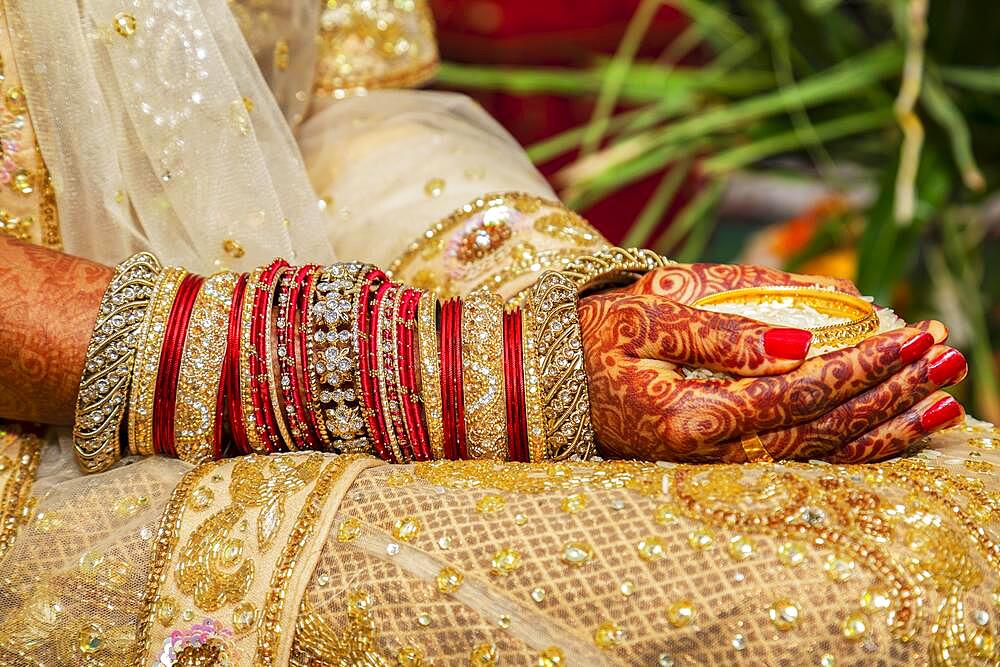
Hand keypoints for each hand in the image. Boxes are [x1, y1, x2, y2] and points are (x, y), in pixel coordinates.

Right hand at [579, 263, 966, 462]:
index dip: (859, 365)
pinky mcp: (725, 460)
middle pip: (823, 428)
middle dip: (891, 391)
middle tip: (950, 353)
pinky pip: (804, 460)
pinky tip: (894, 429)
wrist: (553, 383)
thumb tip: (797, 342)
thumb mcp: (647, 320)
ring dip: (888, 425)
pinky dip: (855, 446)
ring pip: (822, 454)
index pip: (797, 393)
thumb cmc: (595, 342)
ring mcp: (720, 464)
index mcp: (693, 417)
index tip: (910, 332)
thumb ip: (721, 333)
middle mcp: (713, 452)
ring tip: (947, 398)